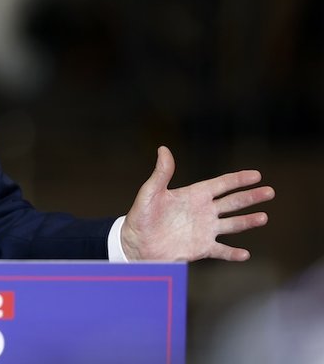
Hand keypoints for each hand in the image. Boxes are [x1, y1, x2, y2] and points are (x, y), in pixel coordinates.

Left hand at [121, 146, 274, 261]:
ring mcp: (204, 230)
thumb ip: (161, 173)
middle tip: (270, 191)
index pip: (221, 184)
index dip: (238, 179)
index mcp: (193, 195)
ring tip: (263, 217)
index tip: (256, 175)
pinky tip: (245, 254)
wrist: (135, 243)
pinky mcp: (201, 248)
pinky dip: (233, 253)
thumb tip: (163, 149)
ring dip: (248, 221)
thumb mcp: (150, 192)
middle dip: (251, 197)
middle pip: (233, 202)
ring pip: (232, 224)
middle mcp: (203, 211)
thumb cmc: (141, 216)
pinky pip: (221, 250)